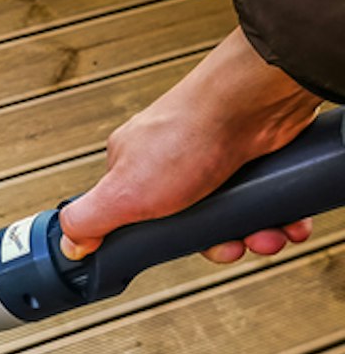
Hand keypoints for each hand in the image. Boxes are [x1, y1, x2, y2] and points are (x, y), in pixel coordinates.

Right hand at [59, 27, 322, 262]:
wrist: (252, 102)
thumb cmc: (188, 136)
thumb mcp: (122, 193)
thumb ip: (89, 219)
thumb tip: (70, 243)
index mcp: (133, 167)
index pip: (138, 218)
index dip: (162, 242)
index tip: (180, 250)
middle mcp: (173, 161)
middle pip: (191, 222)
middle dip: (217, 243)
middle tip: (232, 246)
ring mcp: (215, 158)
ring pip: (231, 215)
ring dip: (252, 234)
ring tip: (264, 236)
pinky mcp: (253, 157)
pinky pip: (263, 200)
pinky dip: (276, 216)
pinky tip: (283, 222)